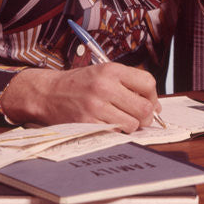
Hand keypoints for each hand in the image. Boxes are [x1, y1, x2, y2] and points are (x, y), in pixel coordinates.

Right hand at [0, 63, 161, 131]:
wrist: (48, 93)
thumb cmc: (79, 84)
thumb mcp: (104, 73)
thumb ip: (129, 84)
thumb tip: (155, 106)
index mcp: (111, 70)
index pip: (148, 82)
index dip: (152, 95)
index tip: (148, 101)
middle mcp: (105, 86)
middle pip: (144, 107)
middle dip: (145, 116)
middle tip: (138, 117)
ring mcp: (96, 106)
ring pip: (132, 124)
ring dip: (130, 126)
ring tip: (120, 120)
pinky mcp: (88, 123)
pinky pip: (115, 133)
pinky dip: (115, 132)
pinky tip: (107, 124)